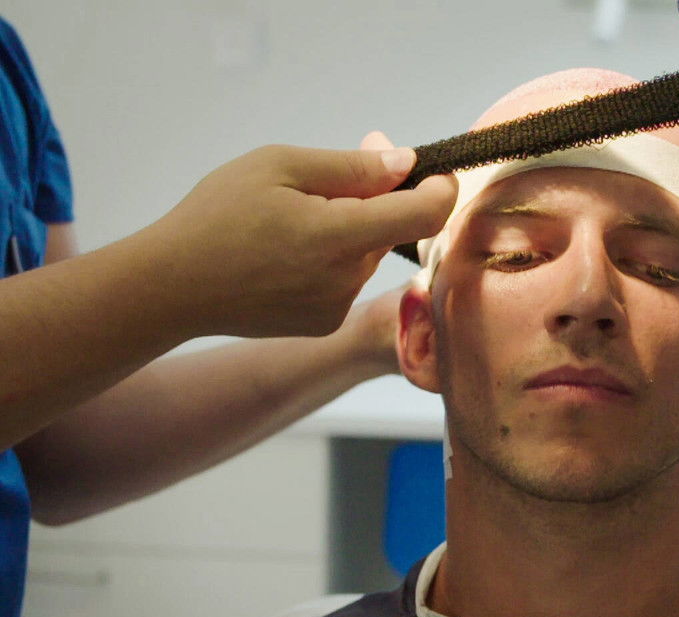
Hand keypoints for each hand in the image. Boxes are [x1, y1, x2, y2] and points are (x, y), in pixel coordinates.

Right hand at [142, 141, 456, 338]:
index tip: (434, 172)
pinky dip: (331, 259)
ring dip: (349, 230)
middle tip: (325, 180)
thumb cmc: (217, 215)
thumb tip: (404, 162)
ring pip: (366, 253)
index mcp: (339, 235)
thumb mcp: (279, 166)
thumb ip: (351, 166)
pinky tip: (285, 255)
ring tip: (289, 221)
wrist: (171, 286)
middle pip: (391, 229)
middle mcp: (347, 278)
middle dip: (376, 200)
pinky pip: (346, 279)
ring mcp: (338, 306)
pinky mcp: (325, 324)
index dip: (440, 188)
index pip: (425, 214)